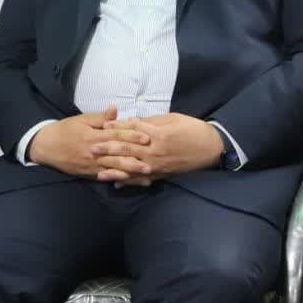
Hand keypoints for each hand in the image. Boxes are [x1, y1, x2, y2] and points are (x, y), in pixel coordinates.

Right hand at [28, 105, 151, 180]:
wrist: (46, 146)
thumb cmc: (65, 130)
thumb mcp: (81, 119)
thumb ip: (100, 117)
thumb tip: (115, 109)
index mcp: (93, 136)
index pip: (116, 135)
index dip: (132, 136)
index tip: (147, 137)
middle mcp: (94, 152)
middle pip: (118, 154)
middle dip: (136, 157)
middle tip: (153, 160)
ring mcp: (92, 165)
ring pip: (114, 168)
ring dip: (131, 171)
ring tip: (146, 174)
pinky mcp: (89, 174)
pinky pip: (106, 177)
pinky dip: (119, 180)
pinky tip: (130, 182)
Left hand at [91, 113, 224, 185]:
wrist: (211, 148)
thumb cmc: (193, 129)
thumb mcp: (172, 119)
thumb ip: (152, 122)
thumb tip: (133, 122)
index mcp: (157, 134)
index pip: (131, 130)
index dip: (116, 128)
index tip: (102, 126)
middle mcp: (155, 151)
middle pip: (127, 149)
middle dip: (108, 148)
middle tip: (91, 148)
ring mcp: (157, 165)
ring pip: (131, 167)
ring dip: (113, 169)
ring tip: (97, 171)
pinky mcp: (161, 174)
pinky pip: (141, 179)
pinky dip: (128, 181)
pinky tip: (116, 183)